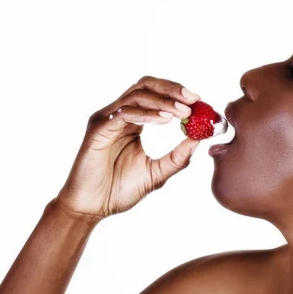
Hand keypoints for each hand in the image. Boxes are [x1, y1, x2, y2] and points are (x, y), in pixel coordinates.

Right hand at [55, 76, 201, 219]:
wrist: (92, 208)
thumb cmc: (120, 190)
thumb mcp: (157, 173)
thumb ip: (178, 157)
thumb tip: (199, 139)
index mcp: (133, 122)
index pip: (156, 95)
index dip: (178, 94)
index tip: (200, 102)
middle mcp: (119, 115)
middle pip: (146, 85)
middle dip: (172, 89)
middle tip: (194, 99)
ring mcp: (107, 120)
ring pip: (136, 96)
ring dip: (163, 101)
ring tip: (184, 113)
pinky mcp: (98, 129)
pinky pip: (124, 113)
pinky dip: (146, 114)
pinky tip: (164, 120)